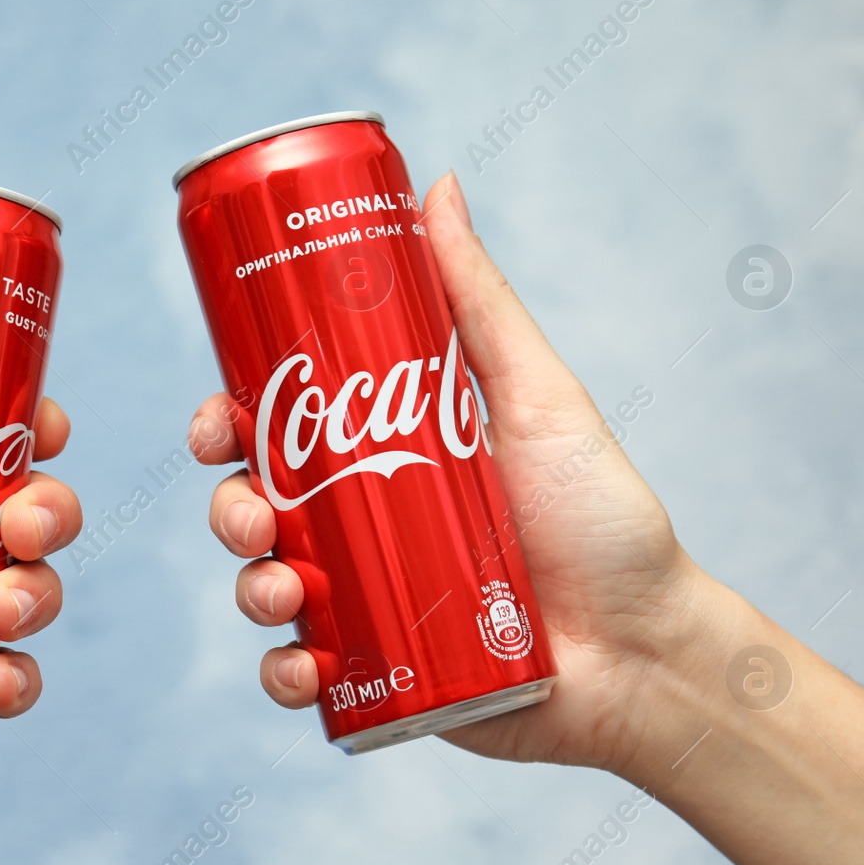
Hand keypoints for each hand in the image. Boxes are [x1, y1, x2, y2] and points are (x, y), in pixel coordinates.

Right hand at [189, 171, 707, 774]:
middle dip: (228, 506)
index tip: (217, 418)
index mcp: (383, 457)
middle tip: (253, 512)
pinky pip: (300, 676)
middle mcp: (362, 527)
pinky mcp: (377, 677)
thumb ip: (481, 303)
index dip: (228, 421)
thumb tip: (437, 186)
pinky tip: (303, 663)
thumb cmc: (602, 518)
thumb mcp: (538, 398)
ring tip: (285, 592)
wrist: (646, 650)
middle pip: (255, 506)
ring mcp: (366, 604)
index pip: (281, 430)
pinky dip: (283, 673)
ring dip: (249, 586)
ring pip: (264, 588)